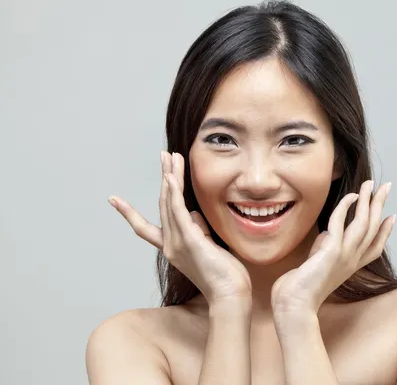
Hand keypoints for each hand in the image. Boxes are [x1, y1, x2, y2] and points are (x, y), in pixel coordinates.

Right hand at [107, 151, 251, 304]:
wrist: (229, 296)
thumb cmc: (223, 276)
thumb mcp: (207, 248)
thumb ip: (197, 230)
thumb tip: (193, 213)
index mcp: (172, 248)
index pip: (145, 228)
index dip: (129, 213)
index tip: (112, 199)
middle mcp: (170, 245)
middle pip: (162, 204)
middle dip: (164, 177)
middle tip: (164, 155)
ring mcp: (178, 243)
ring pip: (169, 203)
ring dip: (170, 176)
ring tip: (169, 155)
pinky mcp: (190, 240)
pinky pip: (178, 211)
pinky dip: (174, 193)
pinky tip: (171, 176)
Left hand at [271, 180, 394, 314]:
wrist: (294, 306)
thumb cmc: (301, 289)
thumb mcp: (317, 264)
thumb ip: (324, 248)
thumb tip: (326, 233)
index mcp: (351, 266)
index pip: (375, 247)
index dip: (385, 232)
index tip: (391, 217)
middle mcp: (353, 260)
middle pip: (374, 229)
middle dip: (380, 205)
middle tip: (386, 187)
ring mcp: (344, 255)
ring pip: (364, 223)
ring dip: (368, 201)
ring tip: (371, 184)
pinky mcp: (332, 251)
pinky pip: (341, 222)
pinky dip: (346, 207)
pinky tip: (350, 196)